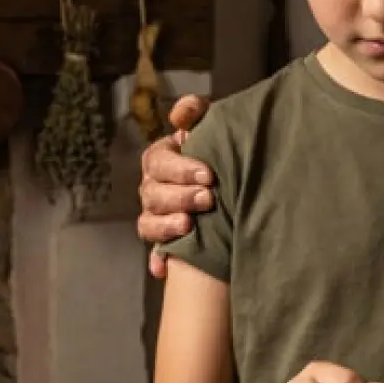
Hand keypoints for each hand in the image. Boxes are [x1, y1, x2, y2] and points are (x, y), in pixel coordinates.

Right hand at [138, 95, 214, 277]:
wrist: (235, 190)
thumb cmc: (222, 154)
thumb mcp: (214, 127)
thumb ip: (197, 113)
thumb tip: (178, 116)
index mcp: (162, 160)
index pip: (158, 161)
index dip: (180, 168)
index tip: (209, 174)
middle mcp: (153, 188)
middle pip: (153, 193)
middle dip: (180, 195)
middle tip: (208, 198)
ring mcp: (155, 216)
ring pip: (148, 222)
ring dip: (167, 225)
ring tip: (189, 225)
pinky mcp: (163, 242)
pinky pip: (154, 253)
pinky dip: (158, 261)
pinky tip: (163, 269)